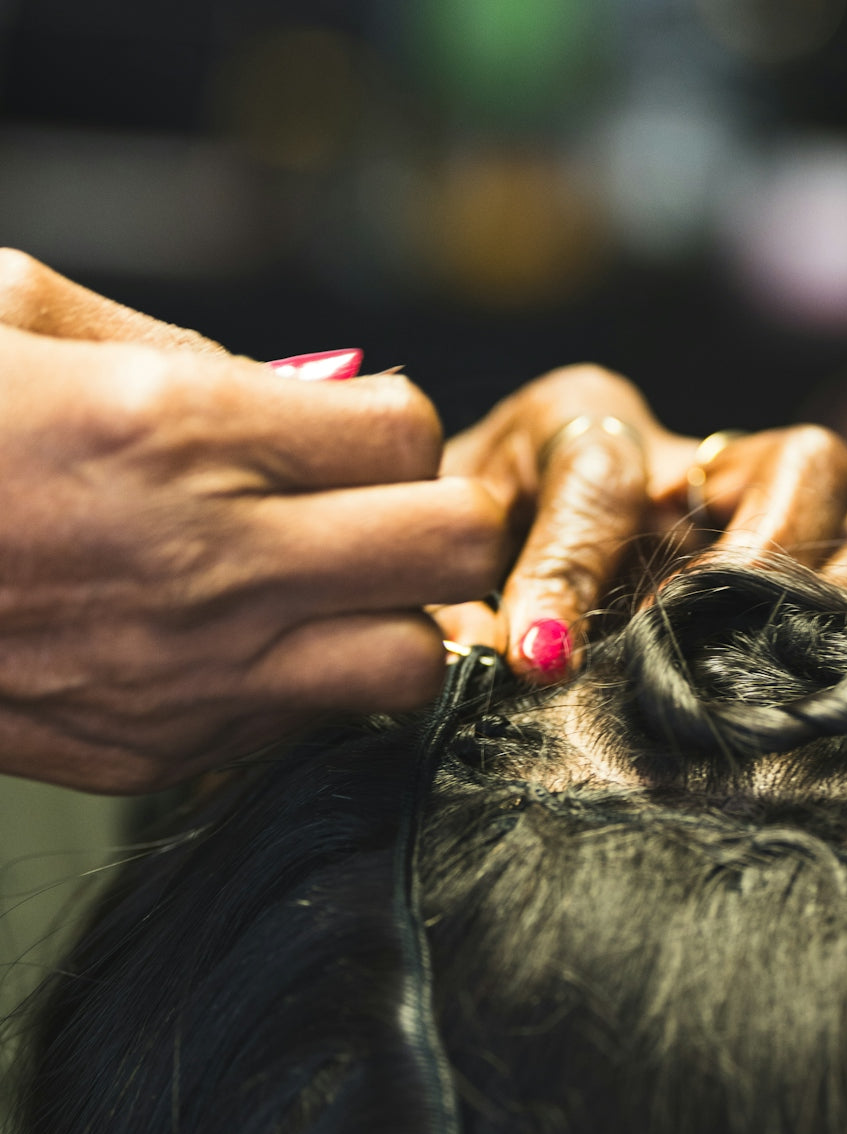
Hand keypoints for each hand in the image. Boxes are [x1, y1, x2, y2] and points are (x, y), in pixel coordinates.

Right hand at [0, 252, 504, 791]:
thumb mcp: (19, 315)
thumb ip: (191, 353)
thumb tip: (315, 391)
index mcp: (172, 428)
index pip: (407, 433)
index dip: (399, 424)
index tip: (360, 430)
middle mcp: (207, 561)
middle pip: (449, 550)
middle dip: (444, 520)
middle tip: (395, 509)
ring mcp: (192, 673)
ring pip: (408, 663)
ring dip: (395, 618)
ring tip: (337, 588)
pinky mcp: (162, 749)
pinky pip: (307, 724)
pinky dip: (310, 683)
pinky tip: (247, 642)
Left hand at [438, 364, 846, 678]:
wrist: (476, 568)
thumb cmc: (455, 565)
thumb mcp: (438, 574)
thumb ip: (464, 615)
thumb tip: (535, 667)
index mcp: (579, 419)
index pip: (604, 472)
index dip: (573, 570)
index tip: (541, 660)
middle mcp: (693, 449)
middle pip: (803, 462)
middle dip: (765, 565)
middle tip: (700, 655)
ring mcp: (761, 506)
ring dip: (826, 604)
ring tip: (754, 678)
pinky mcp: (797, 562)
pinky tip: (792, 686)